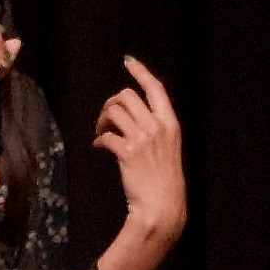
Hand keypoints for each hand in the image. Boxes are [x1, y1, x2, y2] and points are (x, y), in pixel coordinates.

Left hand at [94, 58, 187, 269]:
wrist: (162, 208)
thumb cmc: (164, 183)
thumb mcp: (168, 151)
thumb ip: (155, 131)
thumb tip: (130, 119)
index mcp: (171, 124)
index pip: (156, 88)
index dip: (141, 72)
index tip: (128, 61)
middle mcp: (158, 127)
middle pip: (127, 95)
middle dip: (111, 103)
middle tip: (106, 119)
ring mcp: (143, 139)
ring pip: (114, 111)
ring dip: (102, 120)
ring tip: (101, 134)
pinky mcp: (127, 153)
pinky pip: (106, 136)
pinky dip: (99, 140)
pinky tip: (100, 148)